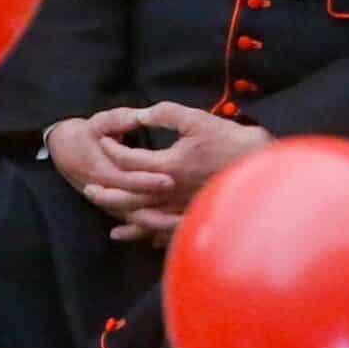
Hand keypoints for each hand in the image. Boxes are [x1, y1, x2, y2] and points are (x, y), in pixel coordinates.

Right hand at [48, 109, 176, 222]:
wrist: (63, 148)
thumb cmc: (83, 134)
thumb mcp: (98, 122)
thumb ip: (119, 120)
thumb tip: (139, 116)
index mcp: (103, 171)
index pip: (129, 181)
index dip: (149, 181)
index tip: (171, 180)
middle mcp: (109, 193)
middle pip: (136, 207)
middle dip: (160, 210)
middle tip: (187, 211)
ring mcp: (112, 203)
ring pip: (138, 220)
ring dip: (161, 225)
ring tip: (186, 225)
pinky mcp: (118, 208)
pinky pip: (137, 224)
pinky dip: (155, 229)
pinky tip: (175, 232)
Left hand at [89, 102, 274, 244]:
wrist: (261, 165)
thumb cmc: (231, 140)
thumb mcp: (197, 120)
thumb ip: (166, 114)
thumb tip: (141, 115)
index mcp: (168, 164)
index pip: (128, 160)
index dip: (112, 148)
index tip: (103, 140)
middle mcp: (169, 190)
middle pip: (127, 194)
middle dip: (105, 189)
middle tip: (88, 188)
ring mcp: (180, 205)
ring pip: (140, 213)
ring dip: (119, 211)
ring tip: (104, 210)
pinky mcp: (191, 213)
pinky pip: (160, 228)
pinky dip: (142, 231)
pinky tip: (130, 233)